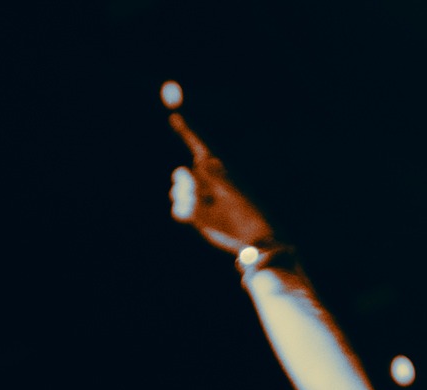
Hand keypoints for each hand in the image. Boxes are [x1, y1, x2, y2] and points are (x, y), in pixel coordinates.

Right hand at [168, 113, 275, 253]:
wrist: (251, 236)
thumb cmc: (248, 210)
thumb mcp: (233, 192)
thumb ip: (218, 178)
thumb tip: (204, 161)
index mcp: (216, 171)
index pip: (199, 148)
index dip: (186, 132)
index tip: (175, 117)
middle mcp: (205, 183)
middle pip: (183, 174)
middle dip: (186, 181)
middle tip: (199, 190)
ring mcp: (199, 198)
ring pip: (178, 192)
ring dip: (186, 198)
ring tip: (204, 207)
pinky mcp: (195, 216)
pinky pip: (178, 210)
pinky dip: (183, 211)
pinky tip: (194, 216)